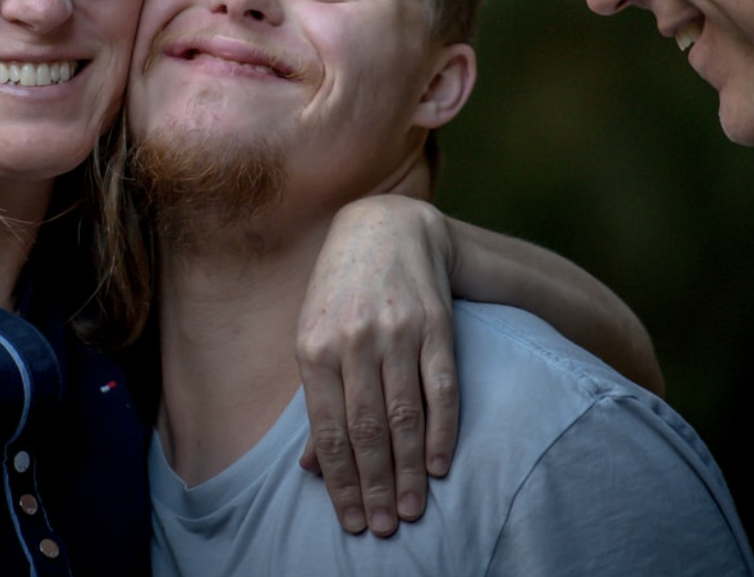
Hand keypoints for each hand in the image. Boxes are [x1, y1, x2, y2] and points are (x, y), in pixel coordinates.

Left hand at [295, 195, 457, 537]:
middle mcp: (355, 340)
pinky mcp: (436, 325)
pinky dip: (443, 431)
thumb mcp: (312, 336)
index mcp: (314, 346)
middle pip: (368, 429)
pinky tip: (441, 465)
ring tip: (413, 509)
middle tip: (386, 526)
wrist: (385, 227)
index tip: (354, 519)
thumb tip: (310, 467)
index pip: (330, 430)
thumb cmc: (339, 292)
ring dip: (410, 469)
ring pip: (405, 415)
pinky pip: (442, 388)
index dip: (341, 481)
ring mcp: (397, 331)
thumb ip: (315, 400)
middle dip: (376, 485)